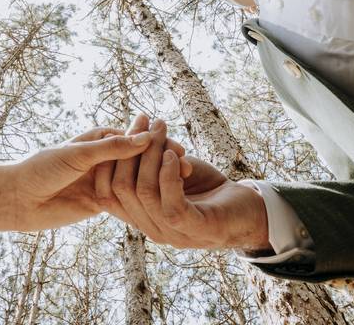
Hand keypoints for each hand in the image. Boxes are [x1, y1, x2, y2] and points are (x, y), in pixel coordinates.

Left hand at [4, 121, 187, 232]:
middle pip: (139, 159)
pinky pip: (126, 199)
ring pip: (136, 179)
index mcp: (98, 139)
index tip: (178, 147)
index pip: (134, 139)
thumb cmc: (41, 168)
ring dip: (157, 180)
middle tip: (188, 166)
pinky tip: (164, 203)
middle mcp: (103, 158)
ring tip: (181, 184)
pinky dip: (143, 199)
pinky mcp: (100, 202)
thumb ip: (110, 148)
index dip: (156, 144)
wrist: (18, 199)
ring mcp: (103, 181)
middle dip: (162, 162)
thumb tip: (144, 137)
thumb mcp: (77, 154)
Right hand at [99, 119, 270, 250]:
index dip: (105, 161)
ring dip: (150, 154)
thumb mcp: (171, 172)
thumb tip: (132, 132)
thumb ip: (151, 162)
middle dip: (128, 149)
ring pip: (143, 191)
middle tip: (142, 121)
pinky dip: (168, 174)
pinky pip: (170, 204)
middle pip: (120, 188)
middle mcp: (151, 229)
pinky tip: (175, 154)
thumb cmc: (207, 189)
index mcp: (141, 217)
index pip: (105, 194)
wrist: (248, 211)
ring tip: (160, 129)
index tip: (118, 129)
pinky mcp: (194, 229)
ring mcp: (172, 233)